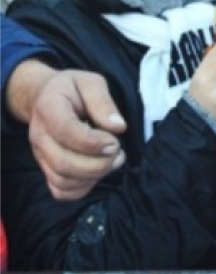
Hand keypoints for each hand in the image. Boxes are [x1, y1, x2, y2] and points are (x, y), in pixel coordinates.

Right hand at [7, 61, 127, 200]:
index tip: (115, 141)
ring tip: (114, 160)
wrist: (46, 97)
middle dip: (99, 164)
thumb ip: (104, 102)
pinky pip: (62, 191)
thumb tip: (119, 127)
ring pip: (63, 180)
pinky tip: (99, 171)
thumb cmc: (73, 90)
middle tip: (118, 152)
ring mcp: (40, 155)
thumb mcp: (91, 82)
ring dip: (95, 176)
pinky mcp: (47, 169)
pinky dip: (84, 187)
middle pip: (64, 163)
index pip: (66, 132)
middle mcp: (39, 135)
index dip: (93, 142)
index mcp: (48, 108)